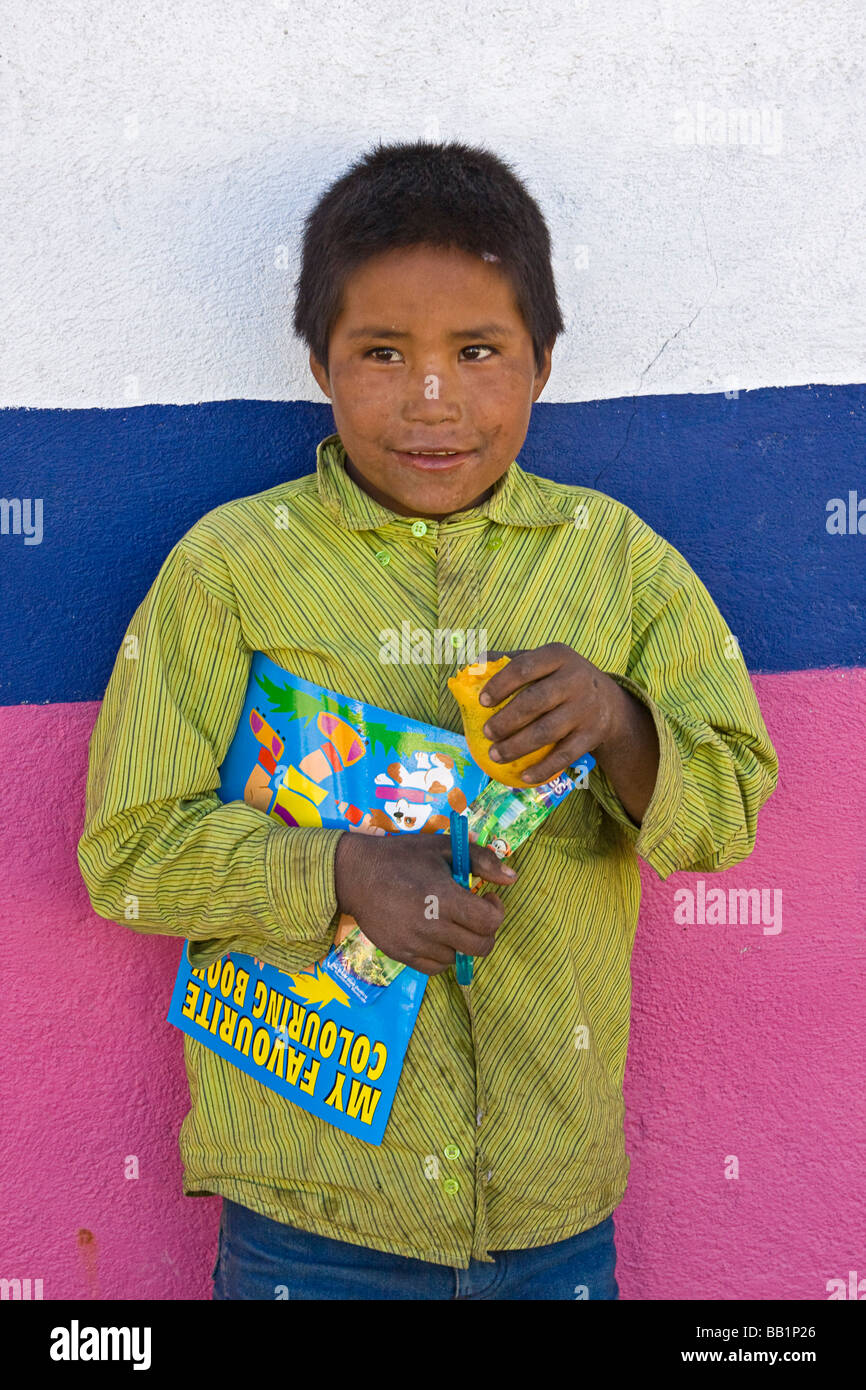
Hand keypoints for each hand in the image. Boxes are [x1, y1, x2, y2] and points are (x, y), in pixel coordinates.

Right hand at [333, 829, 518, 975]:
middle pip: (480, 947)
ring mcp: (415, 944)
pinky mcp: (402, 956)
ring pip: (457, 959)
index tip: (487, 899)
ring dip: (462, 942)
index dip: (496, 911)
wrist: (356, 875)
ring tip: (449, 921)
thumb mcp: (442, 847)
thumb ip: (482, 860)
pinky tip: (435, 934)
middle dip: (485, 932)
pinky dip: (442, 955)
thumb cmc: (401, 857)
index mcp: (444, 897)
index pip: (489, 922)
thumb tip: (513, 878)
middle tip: (474, 915)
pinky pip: (435, 968)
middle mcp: (431, 926)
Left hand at [477, 643, 625, 784]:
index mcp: (558, 655)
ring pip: (547, 731)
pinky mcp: (592, 734)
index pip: (524, 667)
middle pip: (535, 701)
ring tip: (495, 755)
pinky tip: (523, 775)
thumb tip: (474, 664)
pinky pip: (564, 755)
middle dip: (506, 720)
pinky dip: (543, 768)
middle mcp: (576, 679)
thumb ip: (511, 660)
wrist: (609, 702)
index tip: (482, 702)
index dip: (500, 685)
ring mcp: (586, 708)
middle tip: (487, 733)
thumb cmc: (562, 679)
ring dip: (517, 746)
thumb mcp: (544, 661)